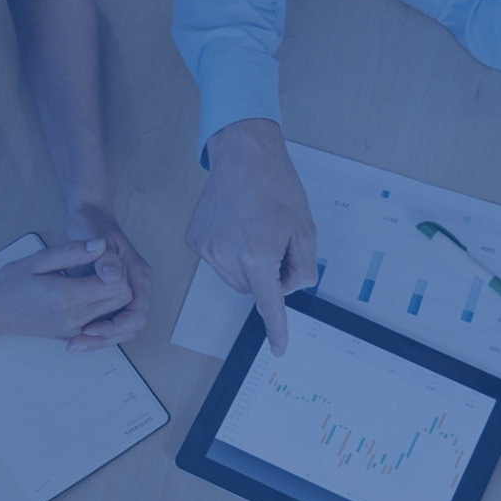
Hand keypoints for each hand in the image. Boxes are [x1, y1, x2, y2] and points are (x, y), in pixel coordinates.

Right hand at [0, 239, 131, 347]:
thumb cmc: (11, 283)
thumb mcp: (39, 259)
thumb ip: (73, 252)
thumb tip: (100, 245)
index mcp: (67, 296)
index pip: (115, 283)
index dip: (113, 266)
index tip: (100, 258)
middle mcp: (74, 317)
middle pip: (122, 299)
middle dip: (117, 280)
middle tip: (99, 267)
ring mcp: (75, 330)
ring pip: (115, 313)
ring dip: (113, 295)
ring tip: (94, 279)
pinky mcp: (73, 336)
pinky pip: (103, 324)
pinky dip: (104, 309)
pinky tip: (89, 294)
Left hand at [66, 205, 151, 350]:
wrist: (90, 217)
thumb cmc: (93, 224)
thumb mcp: (96, 236)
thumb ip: (105, 258)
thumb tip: (113, 276)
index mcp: (139, 275)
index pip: (137, 313)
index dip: (116, 326)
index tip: (91, 328)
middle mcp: (136, 287)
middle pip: (130, 326)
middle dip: (106, 338)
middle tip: (79, 342)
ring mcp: (125, 294)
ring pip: (120, 329)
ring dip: (100, 339)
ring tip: (75, 343)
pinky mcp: (110, 297)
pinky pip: (109, 322)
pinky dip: (95, 332)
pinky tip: (76, 334)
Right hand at [185, 118, 316, 355]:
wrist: (243, 153)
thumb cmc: (275, 185)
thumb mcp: (305, 229)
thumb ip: (302, 268)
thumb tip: (290, 287)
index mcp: (257, 256)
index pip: (269, 305)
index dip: (277, 329)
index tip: (279, 347)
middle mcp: (228, 257)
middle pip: (254, 288)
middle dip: (268, 274)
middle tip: (276, 241)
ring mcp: (208, 249)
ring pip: (236, 277)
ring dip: (249, 263)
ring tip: (255, 228)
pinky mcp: (196, 240)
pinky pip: (219, 260)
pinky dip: (231, 250)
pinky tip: (238, 224)